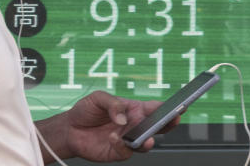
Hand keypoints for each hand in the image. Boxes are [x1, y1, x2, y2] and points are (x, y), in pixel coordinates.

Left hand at [41, 92, 177, 162]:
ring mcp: (128, 140)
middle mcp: (134, 125)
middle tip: (173, 119)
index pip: (155, 108)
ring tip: (146, 138)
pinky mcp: (119, 152)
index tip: (179, 106)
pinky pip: (127, 151)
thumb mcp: (98, 98)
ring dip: (148, 140)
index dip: (168, 108)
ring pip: (145, 142)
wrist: (70, 129)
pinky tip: (113, 137)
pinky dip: (122, 145)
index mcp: (133, 109)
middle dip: (168, 124)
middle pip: (156, 127)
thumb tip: (123, 117)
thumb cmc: (86, 110)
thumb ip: (112, 104)